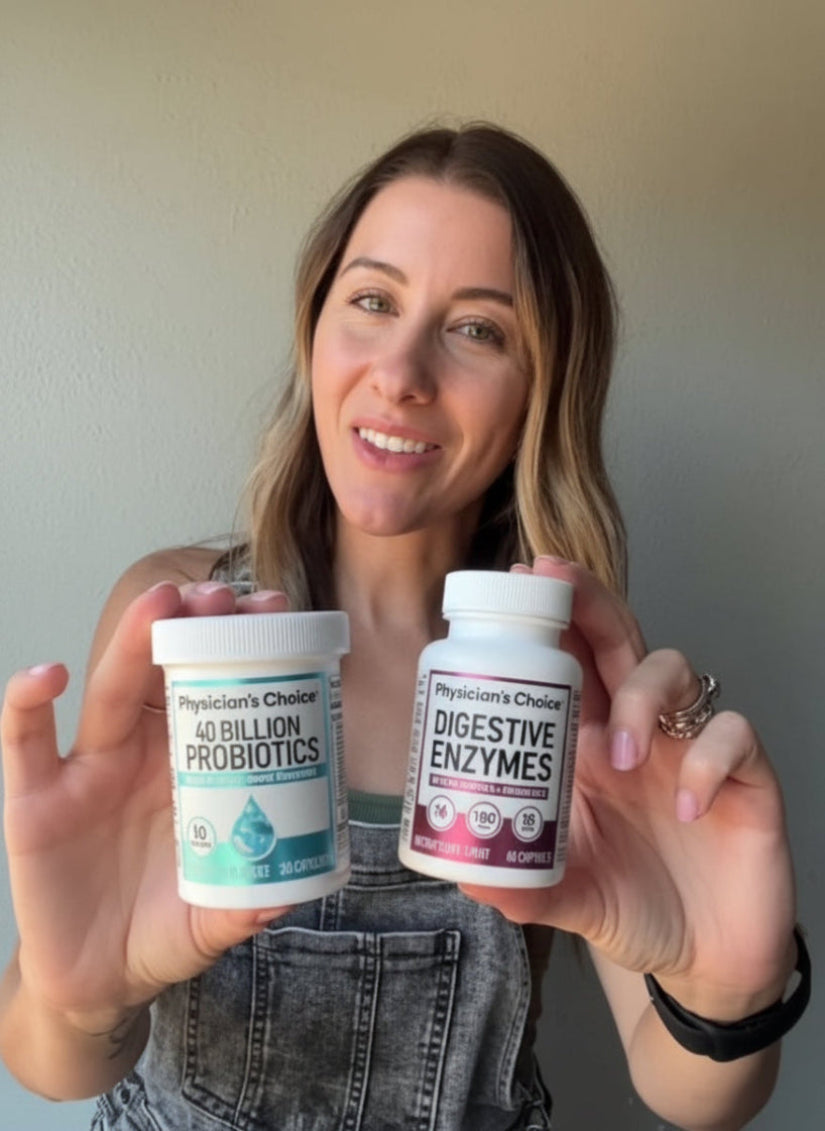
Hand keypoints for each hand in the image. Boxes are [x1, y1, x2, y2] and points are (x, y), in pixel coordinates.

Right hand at [1, 581, 290, 1034]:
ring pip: (108, 690)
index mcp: (190, 767)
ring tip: (160, 602)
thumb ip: (246, 906)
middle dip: (193, 627)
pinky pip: (25, 739)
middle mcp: (141, 754)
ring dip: (130, 640)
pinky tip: (47, 677)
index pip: (216, 691)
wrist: (96, 981)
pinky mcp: (34, 798)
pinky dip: (26, 702)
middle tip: (223, 594)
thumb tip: (292, 893)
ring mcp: (87, 770)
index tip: (278, 613)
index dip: (242, 650)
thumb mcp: (213, 919)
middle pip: (165, 673)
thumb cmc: (161, 930)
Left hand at [462, 557, 796, 1016]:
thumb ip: (524, 887)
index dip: (545, 620)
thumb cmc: (632, 906)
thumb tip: (467, 878)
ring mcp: (689, 749)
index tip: (511, 583)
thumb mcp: (566, 897)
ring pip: (674, 670)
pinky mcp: (745, 778)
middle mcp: (635, 733)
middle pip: (616, 640)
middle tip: (556, 578)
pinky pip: (735, 735)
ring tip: (619, 754)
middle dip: (588, 601)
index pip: (565, 663)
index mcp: (585, 747)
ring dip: (641, 694)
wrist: (705, 960)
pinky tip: (686, 803)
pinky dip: (708, 759)